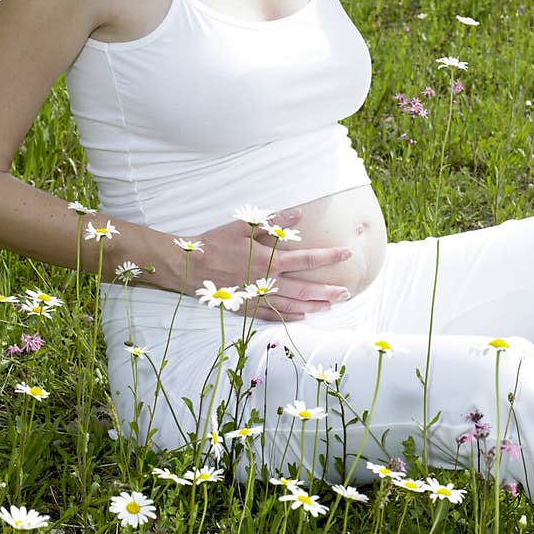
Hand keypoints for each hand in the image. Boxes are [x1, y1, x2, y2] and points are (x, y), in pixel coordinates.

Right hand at [171, 207, 352, 322]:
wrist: (187, 266)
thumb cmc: (215, 243)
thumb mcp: (243, 226)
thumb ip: (273, 222)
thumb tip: (298, 215)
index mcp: (269, 259)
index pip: (307, 258)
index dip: (329, 257)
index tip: (346, 254)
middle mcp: (267, 281)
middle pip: (305, 289)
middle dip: (328, 291)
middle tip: (346, 293)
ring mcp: (257, 298)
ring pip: (292, 305)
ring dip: (313, 306)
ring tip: (330, 307)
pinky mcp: (246, 308)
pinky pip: (272, 315)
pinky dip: (288, 317)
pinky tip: (301, 317)